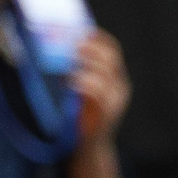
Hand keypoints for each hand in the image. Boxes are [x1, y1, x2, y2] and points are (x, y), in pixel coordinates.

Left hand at [69, 30, 129, 144]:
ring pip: (104, 73)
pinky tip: (69, 82)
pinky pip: (97, 93)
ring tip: (67, 64)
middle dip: (89, 49)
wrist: (90, 147)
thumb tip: (58, 49)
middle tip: (70, 45)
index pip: (113, 49)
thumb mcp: (83, 90)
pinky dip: (82, 83)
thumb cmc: (82, 115)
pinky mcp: (107, 113)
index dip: (98, 37)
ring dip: (83, 65)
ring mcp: (116, 100)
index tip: (80, 30)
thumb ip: (78, 71)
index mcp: (116, 78)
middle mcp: (120, 87)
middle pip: (110, 58)